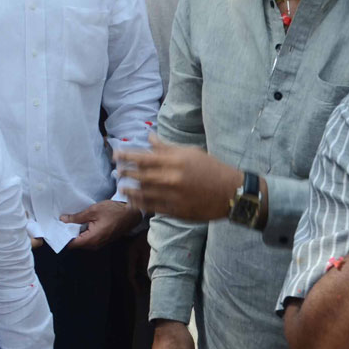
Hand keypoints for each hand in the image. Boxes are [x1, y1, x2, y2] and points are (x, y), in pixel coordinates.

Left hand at [61, 199, 139, 248]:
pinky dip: (82, 232)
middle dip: (67, 234)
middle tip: (58, 223)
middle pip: (76, 243)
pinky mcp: (102, 239)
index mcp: (92, 239)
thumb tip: (63, 220)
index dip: (62, 237)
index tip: (54, 229)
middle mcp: (95, 244)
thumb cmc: (113, 211)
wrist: (130, 213)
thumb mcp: (93, 211)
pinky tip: (78, 223)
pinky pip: (88, 238)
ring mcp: (99, 243)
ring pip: (82, 241)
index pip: (72, 244)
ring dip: (75, 233)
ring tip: (66, 221)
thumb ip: (77, 217)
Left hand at [116, 134, 242, 221]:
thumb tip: (149, 137)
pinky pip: (155, 208)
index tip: (116, 154)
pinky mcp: (178, 211)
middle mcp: (172, 178)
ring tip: (121, 187)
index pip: (144, 157)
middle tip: (117, 171)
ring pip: (145, 193)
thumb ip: (166, 147)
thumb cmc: (211, 168)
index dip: (126, 156)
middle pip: (140, 176)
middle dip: (125, 173)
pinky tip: (135, 202)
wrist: (233, 193)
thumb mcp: (190, 152)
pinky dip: (142, 204)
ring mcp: (175, 196)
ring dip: (130, 190)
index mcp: (175, 161)